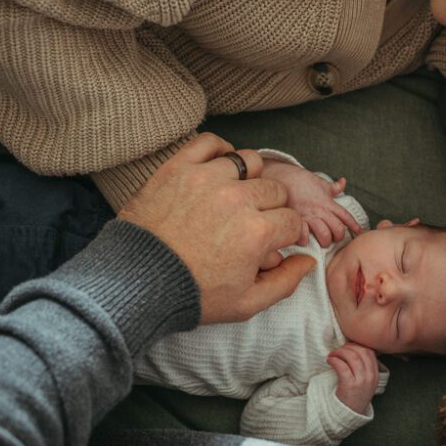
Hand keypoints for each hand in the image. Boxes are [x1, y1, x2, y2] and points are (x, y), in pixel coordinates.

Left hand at [118, 132, 315, 324]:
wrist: (137, 282)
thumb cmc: (192, 294)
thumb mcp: (246, 304)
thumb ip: (285, 283)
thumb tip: (308, 261)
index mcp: (258, 233)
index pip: (292, 221)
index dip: (286, 234)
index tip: (273, 241)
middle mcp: (237, 200)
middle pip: (275, 191)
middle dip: (272, 209)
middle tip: (252, 223)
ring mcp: (207, 179)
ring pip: (248, 161)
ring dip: (249, 178)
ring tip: (236, 195)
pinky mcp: (179, 168)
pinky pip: (210, 142)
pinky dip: (219, 150)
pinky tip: (217, 168)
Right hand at [261, 159, 361, 246]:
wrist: (282, 177)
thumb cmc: (300, 180)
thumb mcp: (320, 182)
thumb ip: (333, 187)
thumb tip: (343, 182)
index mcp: (328, 202)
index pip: (345, 216)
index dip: (354, 226)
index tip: (359, 233)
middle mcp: (320, 211)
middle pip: (337, 229)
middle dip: (338, 237)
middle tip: (334, 238)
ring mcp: (308, 216)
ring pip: (324, 234)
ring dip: (324, 240)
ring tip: (321, 241)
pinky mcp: (295, 220)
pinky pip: (303, 235)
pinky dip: (304, 240)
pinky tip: (304, 240)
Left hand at [327, 342, 378, 414]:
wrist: (348, 415)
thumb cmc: (353, 396)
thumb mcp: (364, 382)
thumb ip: (363, 367)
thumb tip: (353, 348)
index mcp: (375, 374)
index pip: (369, 351)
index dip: (357, 345)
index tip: (347, 347)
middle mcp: (370, 377)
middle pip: (361, 351)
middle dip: (347, 347)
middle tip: (338, 350)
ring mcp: (361, 381)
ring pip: (352, 356)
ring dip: (339, 352)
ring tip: (332, 355)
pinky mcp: (350, 386)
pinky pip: (342, 366)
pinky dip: (334, 360)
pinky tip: (329, 361)